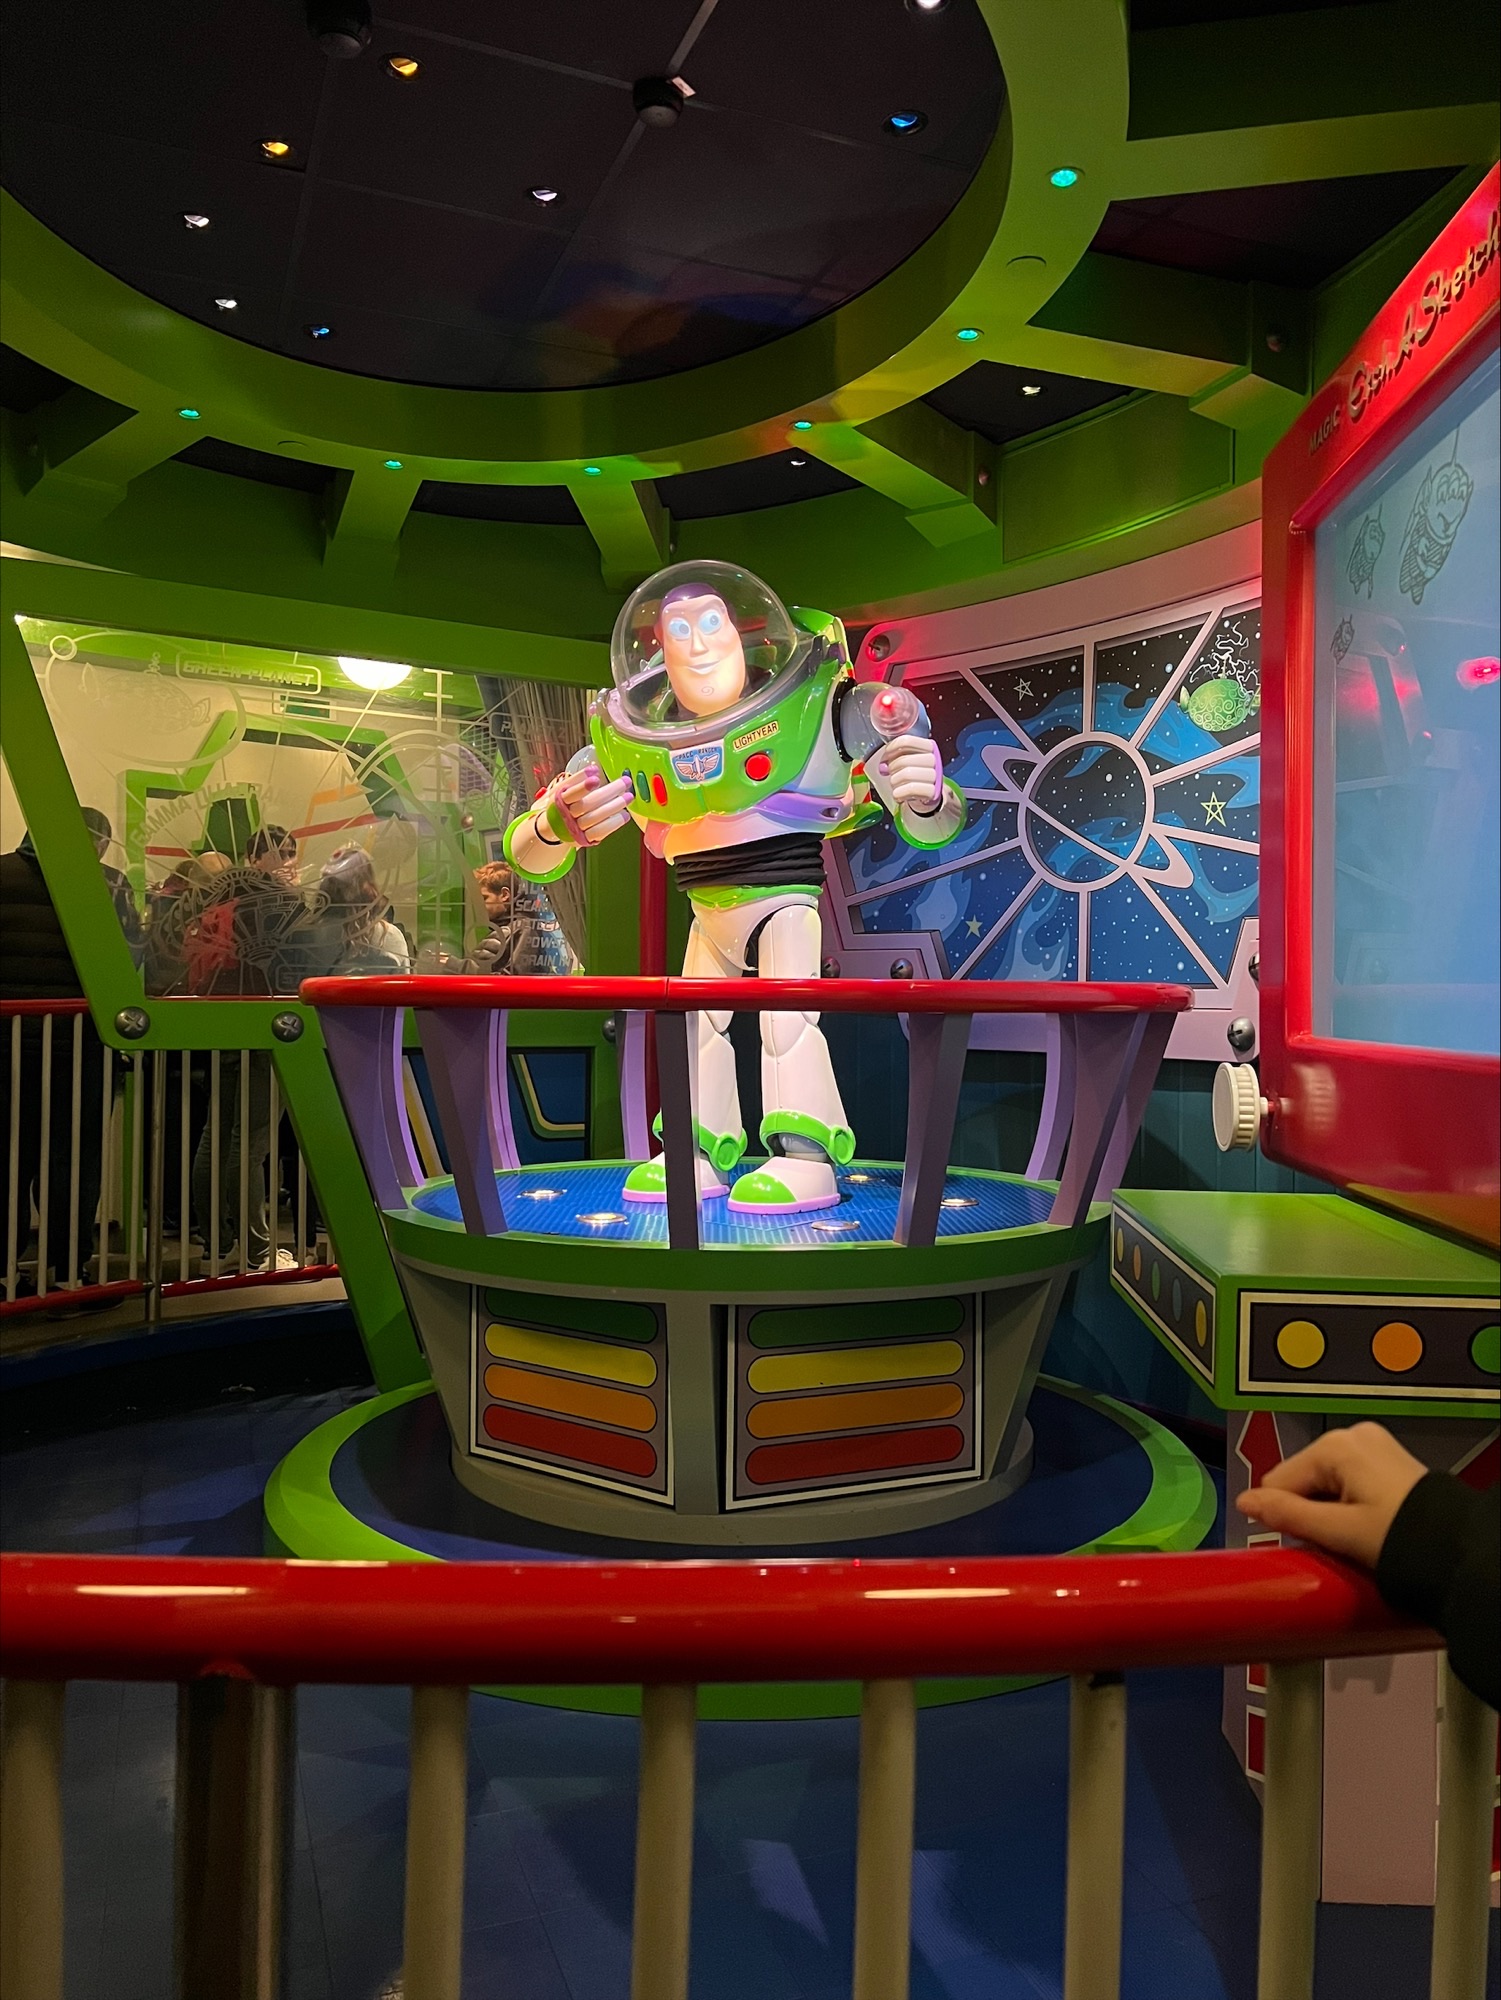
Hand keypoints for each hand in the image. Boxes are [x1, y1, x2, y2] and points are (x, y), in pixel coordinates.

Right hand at [548, 770, 633, 846]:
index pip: (571, 794)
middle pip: (587, 804)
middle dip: (608, 792)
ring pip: (595, 818)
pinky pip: (600, 832)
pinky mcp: (585, 839)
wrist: (555, 828)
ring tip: (629, 796)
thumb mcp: (563, 789)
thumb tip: (594, 770)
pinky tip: (625, 815)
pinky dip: (614, 823)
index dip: (583, 787)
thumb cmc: (562, 804)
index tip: (596, 778)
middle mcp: (566, 816)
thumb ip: (577, 779)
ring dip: (614, 807)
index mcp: (559, 801)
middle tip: (625, 782)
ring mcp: (575, 829)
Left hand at [877, 734, 942, 812]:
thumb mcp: (907, 761)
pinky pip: (911, 789)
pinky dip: (899, 793)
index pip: (908, 741)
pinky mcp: (932, 792)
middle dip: (892, 767)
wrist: (926, 797)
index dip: (893, 747)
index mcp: (928, 747)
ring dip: (894, 781)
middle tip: (891, 773)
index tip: (886, 755)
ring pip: (907, 774)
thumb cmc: (913, 776)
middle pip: (905, 760)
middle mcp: (934, 760)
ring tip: (895, 785)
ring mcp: (935, 777)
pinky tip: (898, 795)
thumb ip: (896, 756)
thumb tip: (883, 765)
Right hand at [1236, 1421, 1427, 1568]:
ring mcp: (1373, 1443)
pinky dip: (1348, 1502)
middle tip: (1335, 1543)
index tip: (1304, 1544)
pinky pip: (1348, 1479)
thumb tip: (1244, 1502)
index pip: (1279, 1479)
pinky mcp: (1387, 1457)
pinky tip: (1366, 1525)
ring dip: (1328, 1509)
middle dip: (1309, 1511)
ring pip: (1325, 1480)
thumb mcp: (1338, 1532)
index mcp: (1335, 1446)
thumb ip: (1287, 1515)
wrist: (1460, 1548)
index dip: (1284, 1515)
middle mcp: (1352, 1435)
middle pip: (1303, 1478)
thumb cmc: (1400, 1538)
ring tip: (1354, 1538)